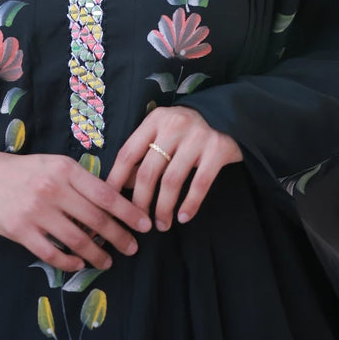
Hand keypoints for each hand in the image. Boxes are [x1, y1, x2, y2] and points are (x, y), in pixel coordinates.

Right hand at [0, 149, 152, 272]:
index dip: (128, 212)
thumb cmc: (23, 171)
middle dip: (120, 237)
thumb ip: (80, 181)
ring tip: (108, 262)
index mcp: (65, 169)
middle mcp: (53, 189)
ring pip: (77, 240)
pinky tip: (79, 264)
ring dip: (97, 255)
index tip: (145, 225)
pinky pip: (52, 253)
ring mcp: (36, 211)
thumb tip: (114, 202)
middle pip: (96, 219)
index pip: (105, 193)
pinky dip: (69, 262)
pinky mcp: (20, 231)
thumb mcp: (54, 165)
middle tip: (133, 248)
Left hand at [104, 107, 242, 230]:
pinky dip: (190, 204)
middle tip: (139, 222)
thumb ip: (144, 153)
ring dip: (164, 208)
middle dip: (140, 202)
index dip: (116, 180)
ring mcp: (197, 136)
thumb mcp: (163, 132)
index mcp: (155, 120)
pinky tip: (184, 217)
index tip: (109, 203)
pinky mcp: (218, 149)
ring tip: (162, 224)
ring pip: (172, 181)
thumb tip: (124, 184)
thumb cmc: (188, 129)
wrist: (230, 114)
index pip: (128, 153)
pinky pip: (200, 184)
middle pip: (148, 171)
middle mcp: (174, 125)